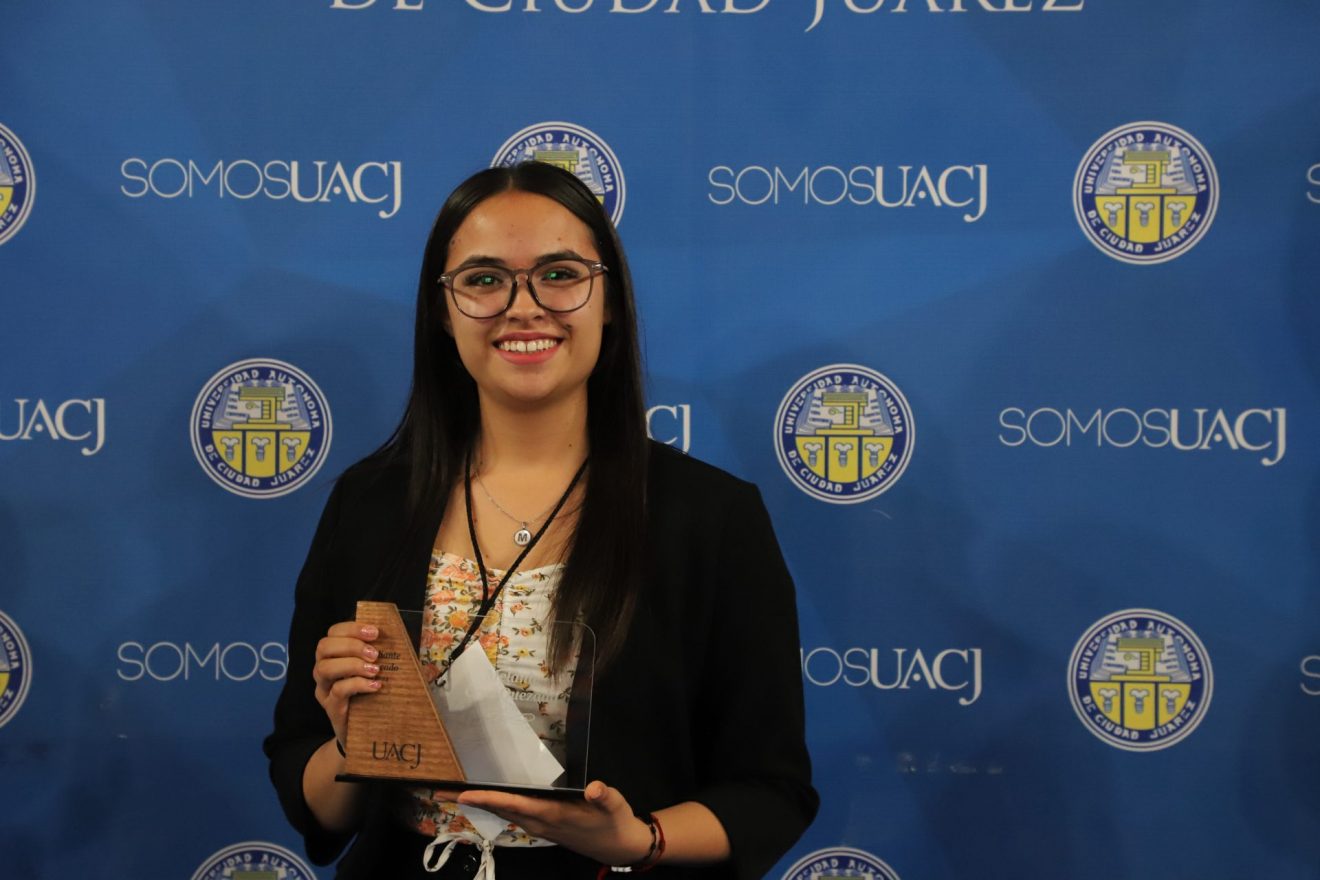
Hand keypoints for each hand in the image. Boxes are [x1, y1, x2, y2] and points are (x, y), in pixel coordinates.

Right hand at [312, 621, 382, 749]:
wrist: (365, 734)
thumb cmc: (372, 696)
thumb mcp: (375, 671)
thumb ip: (379, 655)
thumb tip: (399, 636)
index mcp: (334, 656)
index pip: (332, 633)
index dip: (352, 628)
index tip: (375, 632)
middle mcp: (324, 671)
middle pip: (323, 647)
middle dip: (351, 645)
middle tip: (375, 653)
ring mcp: (325, 690)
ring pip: (324, 668)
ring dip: (352, 664)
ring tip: (375, 669)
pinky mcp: (331, 709)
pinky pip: (337, 691)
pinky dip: (357, 684)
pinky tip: (375, 685)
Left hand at [457, 781, 653, 865]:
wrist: (619, 846)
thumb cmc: (614, 821)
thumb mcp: (614, 805)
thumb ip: (604, 796)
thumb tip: (595, 788)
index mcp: (552, 814)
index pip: (514, 804)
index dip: (489, 799)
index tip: (464, 794)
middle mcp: (540, 822)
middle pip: (500, 809)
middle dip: (472, 801)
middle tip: (442, 791)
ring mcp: (540, 826)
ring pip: (504, 813)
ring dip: (481, 804)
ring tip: (457, 793)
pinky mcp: (543, 826)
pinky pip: (513, 814)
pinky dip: (497, 805)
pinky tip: (490, 798)